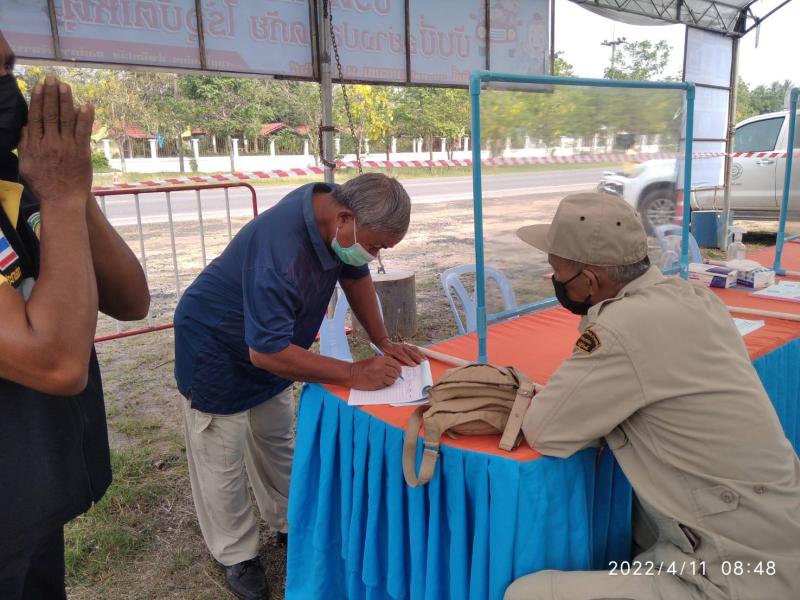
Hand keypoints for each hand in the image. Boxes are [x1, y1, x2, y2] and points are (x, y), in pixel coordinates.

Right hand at [18, 76, 94, 206]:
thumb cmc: (43, 184)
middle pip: (50, 114)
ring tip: (66, 86)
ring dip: (66, 101)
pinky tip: (86, 105)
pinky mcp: (81, 152)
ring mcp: (67, 147)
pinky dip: (85, 118)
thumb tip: (25, 127)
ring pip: (66, 119)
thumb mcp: (26, 164)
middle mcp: (50, 143)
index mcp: (35, 145)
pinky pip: (83, 132)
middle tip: (53, 78)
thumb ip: (24, 145)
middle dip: (51, 94)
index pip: (36, 117)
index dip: (37, 99)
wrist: (62, 200)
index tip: (39, 86)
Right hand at [350, 356, 401, 389]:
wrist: (352, 374)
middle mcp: (382, 367)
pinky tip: (382, 382)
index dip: (398, 368)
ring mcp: (380, 376)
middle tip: (395, 377)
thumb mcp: (374, 360)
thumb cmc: (362, 367)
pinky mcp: (378, 383)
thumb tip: (396, 369)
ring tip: (388, 380)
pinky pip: (387, 384)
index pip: (395, 364)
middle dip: (397, 375)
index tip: (398, 371)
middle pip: (396, 372)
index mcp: (381, 359)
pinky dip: (386, 384)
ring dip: (392, 380)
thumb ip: (384, 363)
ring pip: (393, 379)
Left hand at [376, 338, 423, 365]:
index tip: (413, 365)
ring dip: (419, 355)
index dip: (408, 360)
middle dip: (416, 357)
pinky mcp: (407, 345)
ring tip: (424, 361)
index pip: (402, 355)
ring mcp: (404, 345)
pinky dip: (420, 352)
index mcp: (394, 349)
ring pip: (413, 349)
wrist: (384, 343)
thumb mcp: (384, 357)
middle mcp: (400, 346)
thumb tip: (396, 368)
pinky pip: (415, 348)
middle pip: (409, 352)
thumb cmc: (384, 352)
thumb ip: (389, 361)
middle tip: (421, 363)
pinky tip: (424, 357)